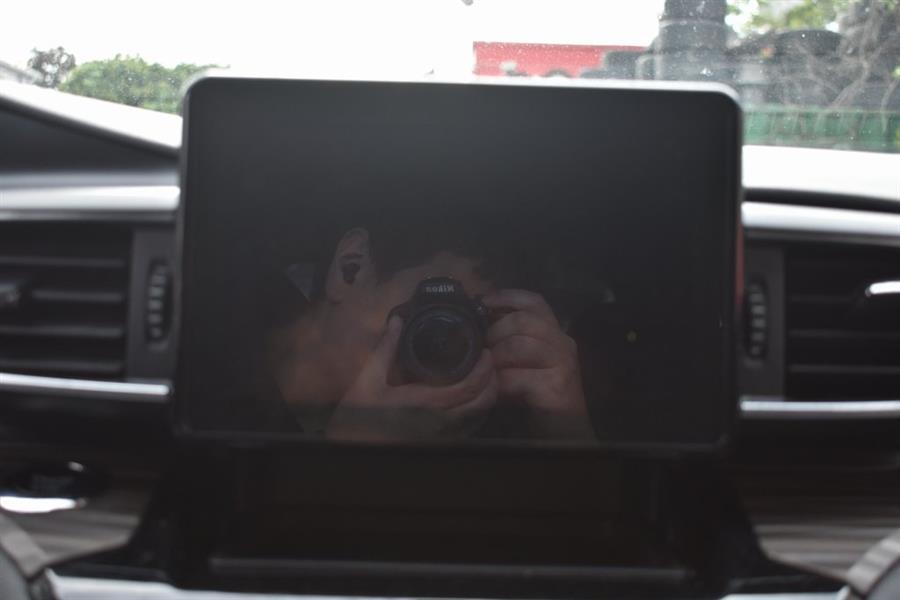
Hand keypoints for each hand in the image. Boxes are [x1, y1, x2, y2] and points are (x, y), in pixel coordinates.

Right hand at [326, 316, 497, 441]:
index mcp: (425, 404)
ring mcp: (441, 436)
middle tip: (489, 361)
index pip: (469, 388)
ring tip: (483, 375)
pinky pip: (469, 427)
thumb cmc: (357, 419)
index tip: (485, 352)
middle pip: (482, 403)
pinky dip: (477, 410)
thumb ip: (385, 349)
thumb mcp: (367, 380)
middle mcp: (439, 423)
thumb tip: (397, 322)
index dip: (484, 369)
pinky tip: (470, 397)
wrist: (351, 449)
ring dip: (487, 396)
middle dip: (493, 381)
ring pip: (479, 417)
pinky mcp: (439, 443)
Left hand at [483, 290, 592, 438]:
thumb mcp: (521, 362)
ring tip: (489, 372)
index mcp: (554, 332)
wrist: (563, 431)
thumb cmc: (536, 396)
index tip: (483, 302)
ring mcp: (564, 364)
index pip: (534, 302)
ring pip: (519, 344)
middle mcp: (563, 343)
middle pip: (522, 320)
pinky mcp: (558, 387)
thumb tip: (477, 324)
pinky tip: (497, 391)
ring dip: (496, 358)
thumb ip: (508, 342)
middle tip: (482, 351)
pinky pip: (518, 377)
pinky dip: (501, 383)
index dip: (507, 297)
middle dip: (494, 333)